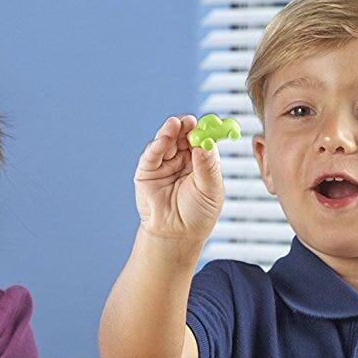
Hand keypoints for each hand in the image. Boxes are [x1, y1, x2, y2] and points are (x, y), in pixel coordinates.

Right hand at [135, 115, 222, 243]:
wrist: (176, 235)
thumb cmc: (198, 215)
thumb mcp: (210, 191)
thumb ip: (208, 167)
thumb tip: (206, 144)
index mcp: (202, 161)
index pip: (203, 139)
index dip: (204, 130)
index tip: (208, 123)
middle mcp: (183, 158)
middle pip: (184, 135)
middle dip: (186, 127)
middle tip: (189, 121)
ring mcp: (165, 162)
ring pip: (167, 141)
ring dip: (171, 131)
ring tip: (175, 125)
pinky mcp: (147, 170)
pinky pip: (152, 154)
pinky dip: (158, 144)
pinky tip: (164, 138)